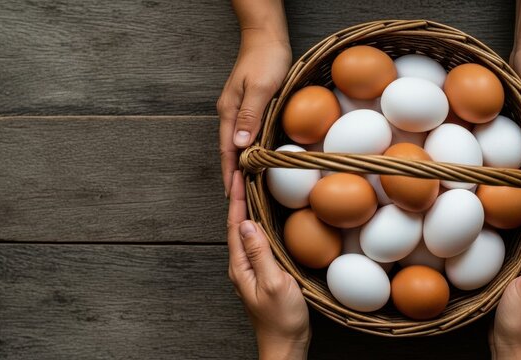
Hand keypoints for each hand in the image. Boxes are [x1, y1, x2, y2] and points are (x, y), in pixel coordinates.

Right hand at [217, 32, 290, 195]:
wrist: (265, 38)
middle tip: (238, 199)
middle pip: (228, 151)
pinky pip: (245, 135)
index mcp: (229, 112)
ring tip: (245, 187)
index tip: (232, 195)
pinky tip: (254, 159)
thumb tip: (239, 146)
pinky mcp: (246, 107)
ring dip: (239, 165)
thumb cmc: (265, 59)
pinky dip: (247, 151)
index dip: (229, 174)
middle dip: (232, 175)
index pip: (227, 151)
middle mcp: (229, 114)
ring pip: (236, 145)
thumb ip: (250, 116)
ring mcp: (237, 111)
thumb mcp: (261, 88)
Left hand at [227, 171, 309, 359]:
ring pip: (245, 233)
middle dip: (238, 198)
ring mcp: (249, 271)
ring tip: (250, 188)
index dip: (237, 198)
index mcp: (240, 266)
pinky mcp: (260, 274)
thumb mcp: (273, 282)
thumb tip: (247, 223)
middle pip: (236, 225)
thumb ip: (260, 253)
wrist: (285, 345)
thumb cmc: (281, 319)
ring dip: (245, 209)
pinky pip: (255, 243)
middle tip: (243, 173)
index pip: (235, 224)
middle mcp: (241, 266)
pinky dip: (257, 224)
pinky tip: (263, 220)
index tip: (239, 174)